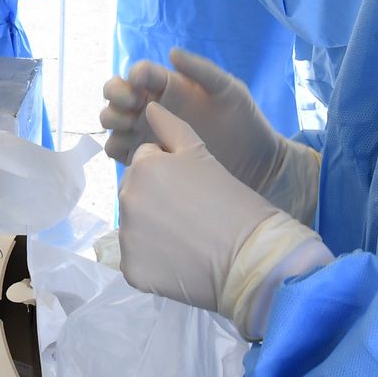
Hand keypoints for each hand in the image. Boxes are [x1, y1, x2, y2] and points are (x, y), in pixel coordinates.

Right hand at [100, 48, 290, 192]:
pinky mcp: (148, 159)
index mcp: (168, 86)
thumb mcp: (227, 88)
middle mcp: (152, 107)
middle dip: (116, 96)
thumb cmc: (244, 120)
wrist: (255, 162)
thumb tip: (171, 52)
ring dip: (112, 122)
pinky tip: (134, 150)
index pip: (139, 73)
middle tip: (131, 104)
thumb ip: (201, 69)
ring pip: (113, 124)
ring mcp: (147, 134)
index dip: (133, 75)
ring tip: (129, 127)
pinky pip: (119, 153)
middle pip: (117, 97)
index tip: (140, 82)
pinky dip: (116, 149)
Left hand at [120, 103, 290, 319]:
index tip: (194, 189)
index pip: (145, 162)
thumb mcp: (203, 156)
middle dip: (156, 199)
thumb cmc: (232, 201)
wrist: (251, 256)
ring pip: (134, 227)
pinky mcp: (132, 269)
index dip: (171, 174)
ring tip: (188, 238)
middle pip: (136, 193)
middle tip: (192, 215)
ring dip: (152, 229)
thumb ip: (172, 128)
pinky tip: (180, 260)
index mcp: (142, 167)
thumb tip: (150, 107)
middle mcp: (126, 199)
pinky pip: (136, 259)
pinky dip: (153, 261)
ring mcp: (126, 237)